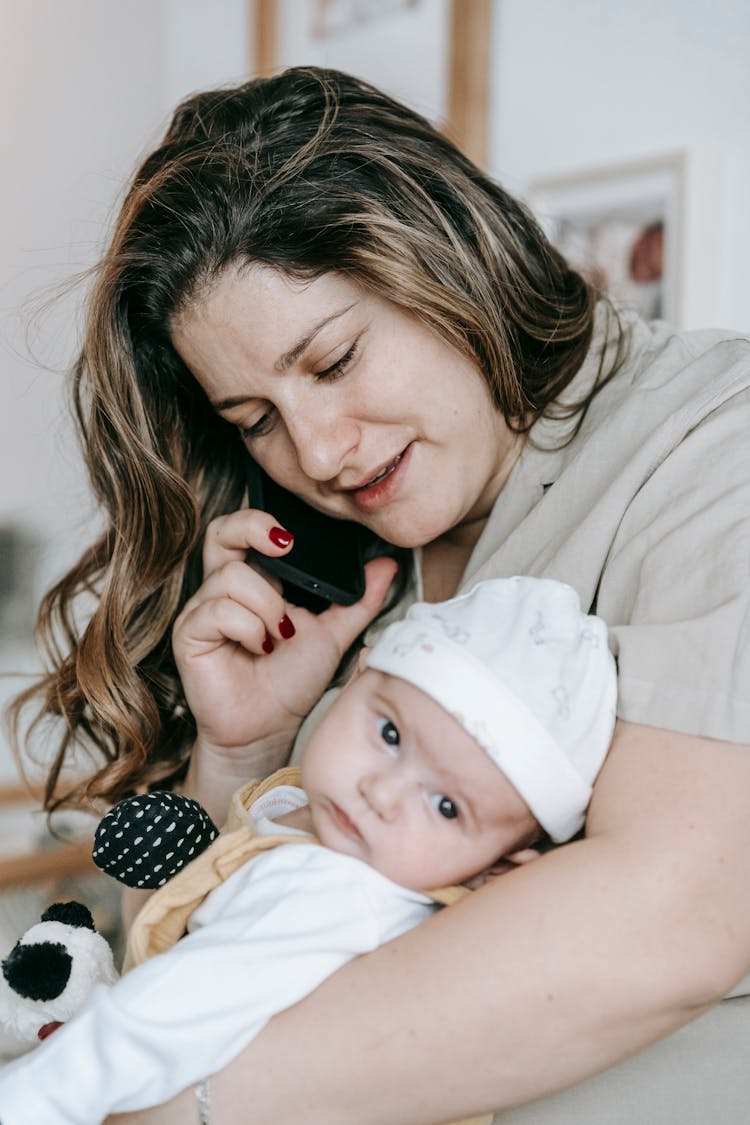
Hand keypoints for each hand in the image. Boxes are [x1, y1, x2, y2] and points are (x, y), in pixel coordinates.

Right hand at [173, 507, 397, 760]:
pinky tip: (261, 648)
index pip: (243, 530)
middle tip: (284, 547)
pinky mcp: (189, 634)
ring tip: (280, 636)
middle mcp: (222, 590)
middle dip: (252, 528)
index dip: (261, 522)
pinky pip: (220, 611)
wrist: (269, 730)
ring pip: (233, 577)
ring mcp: (202, 611)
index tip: (292, 538)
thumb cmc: (291, 684)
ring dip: (268, 606)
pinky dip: (250, 628)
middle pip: (220, 532)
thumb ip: (358, 600)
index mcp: (253, 582)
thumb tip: (387, 565)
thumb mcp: (333, 635)